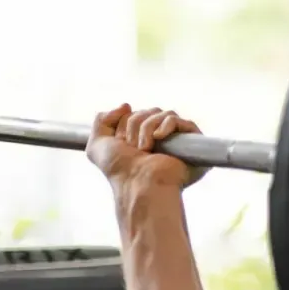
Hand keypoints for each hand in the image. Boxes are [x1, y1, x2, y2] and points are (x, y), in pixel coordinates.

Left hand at [85, 104, 206, 191]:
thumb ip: (101, 120)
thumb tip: (126, 105)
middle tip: (132, 147)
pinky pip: (177, 120)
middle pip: (148, 111)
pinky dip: (166, 125)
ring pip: (161, 113)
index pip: (135, 114)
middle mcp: (158, 141)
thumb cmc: (120, 170)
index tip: (120, 141)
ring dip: (147, 128)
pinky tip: (159, 138)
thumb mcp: (97, 144)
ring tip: (144, 148)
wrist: (139, 184)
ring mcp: (175, 142)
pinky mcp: (190, 143)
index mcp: (139, 140)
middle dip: (134, 124)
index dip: (125, 121)